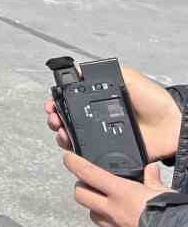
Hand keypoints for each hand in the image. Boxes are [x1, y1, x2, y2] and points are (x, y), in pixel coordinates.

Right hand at [45, 66, 181, 162]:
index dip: (58, 103)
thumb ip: (104, 73)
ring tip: (62, 131)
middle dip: (55, 119)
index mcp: (100, 102)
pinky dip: (77, 153)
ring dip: (62, 135)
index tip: (52, 104)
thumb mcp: (128, 78)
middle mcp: (99, 120)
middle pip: (67, 122)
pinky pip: (90, 156)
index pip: (71, 103)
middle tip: (55, 118)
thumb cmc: (156, 101)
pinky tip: (73, 146)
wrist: (173, 124)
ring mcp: (104, 138)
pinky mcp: (111, 154)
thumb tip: (79, 70)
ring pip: (73, 139)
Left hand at [65, 154, 170, 226]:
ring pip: (92, 214)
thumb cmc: (171, 216)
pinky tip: (121, 223)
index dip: (74, 163)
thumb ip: (153, 180)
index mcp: (121, 192)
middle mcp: (112, 210)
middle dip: (81, 187)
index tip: (68, 158)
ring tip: (107, 203)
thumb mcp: (164, 193)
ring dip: (95, 207)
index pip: (88, 173)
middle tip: (89, 183)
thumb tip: (151, 169)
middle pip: (80, 194)